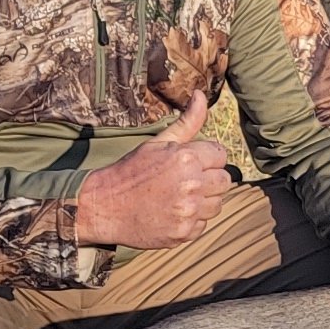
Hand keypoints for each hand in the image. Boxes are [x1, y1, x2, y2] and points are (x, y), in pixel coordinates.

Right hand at [70, 94, 229, 251]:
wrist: (105, 206)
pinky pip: (203, 224)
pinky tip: (173, 212)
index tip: (191, 163)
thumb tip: (200, 95)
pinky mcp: (184, 233)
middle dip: (209, 179)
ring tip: (179, 196)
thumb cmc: (131, 170)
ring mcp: (188, 211)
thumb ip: (186, 122)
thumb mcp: (158, 142)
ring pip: (217, 204)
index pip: (221, 155)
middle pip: (224, 181)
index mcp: (186, 158)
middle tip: (185, 180)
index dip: (207, 158)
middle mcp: (191, 185)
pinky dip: (192, 220)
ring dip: (203, 201)